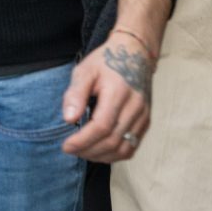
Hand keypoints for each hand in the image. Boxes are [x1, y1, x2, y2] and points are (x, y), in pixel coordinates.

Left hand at [62, 31, 153, 162]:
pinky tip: (98, 151)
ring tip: (82, 152)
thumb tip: (69, 119)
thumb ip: (75, 94)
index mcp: (119, 92)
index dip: (82, 141)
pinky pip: (131, 147)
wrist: (134, 54)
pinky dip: (114, 155)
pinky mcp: (146, 122)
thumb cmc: (106, 62)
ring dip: (100, 156)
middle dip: (88, 150)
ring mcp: (143, 116)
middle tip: (71, 149)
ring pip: (123, 149)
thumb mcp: (85, 71)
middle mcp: (135, 107)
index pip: (102, 126)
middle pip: (112, 141)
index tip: (66, 145)